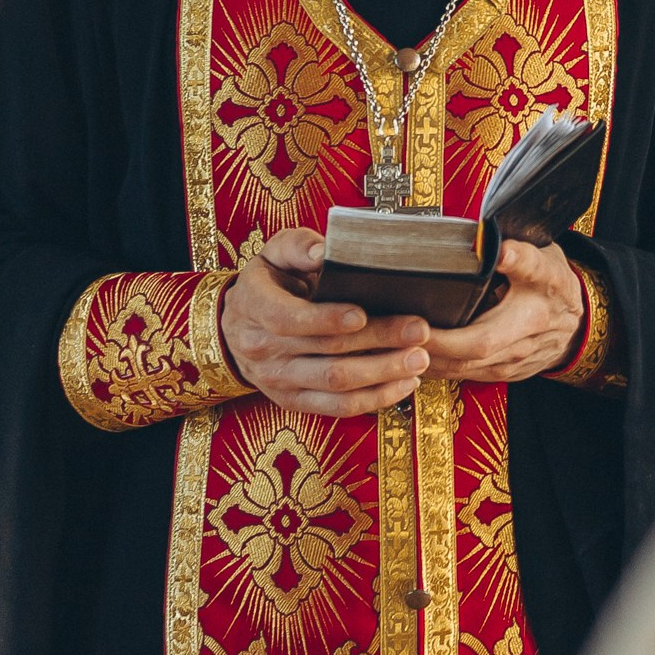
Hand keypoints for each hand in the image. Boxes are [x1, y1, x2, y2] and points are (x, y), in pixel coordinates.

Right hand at [218, 228, 432, 416]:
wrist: (235, 327)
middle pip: (326, 352)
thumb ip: (298, 247)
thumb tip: (323, 251)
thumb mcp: (273, 253)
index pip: (288, 318)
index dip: (326, 318)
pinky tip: (404, 383)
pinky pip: (337, 407)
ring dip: (382, 375)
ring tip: (419, 359)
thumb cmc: (267, 283)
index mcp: (256, 306)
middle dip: (376, 341)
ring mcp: (279, 380)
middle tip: (418, 331)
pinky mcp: (294, 401)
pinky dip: (375, 398)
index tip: (362, 313)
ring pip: (335, 384)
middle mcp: (264, 349)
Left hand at [419, 239, 585, 387]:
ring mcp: (516, 356)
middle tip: (406, 326)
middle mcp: (531, 326)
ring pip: (466, 366)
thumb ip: (519, 247)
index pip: (532, 268)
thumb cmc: (550, 283)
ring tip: (395, 346)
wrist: (575, 324)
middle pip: (483, 340)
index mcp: (545, 285)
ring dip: (429, 358)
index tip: (501, 252)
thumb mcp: (542, 255)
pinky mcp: (504, 373)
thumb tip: (486, 235)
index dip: (515, 260)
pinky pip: (464, 376)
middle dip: (439, 338)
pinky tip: (410, 359)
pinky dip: (435, 369)